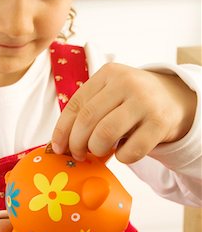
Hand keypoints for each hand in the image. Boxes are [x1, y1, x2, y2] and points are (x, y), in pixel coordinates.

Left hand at [52, 63, 196, 163]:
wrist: (174, 97)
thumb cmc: (132, 100)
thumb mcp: (112, 92)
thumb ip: (90, 109)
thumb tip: (62, 143)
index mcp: (108, 73)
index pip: (76, 103)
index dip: (62, 129)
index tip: (57, 147)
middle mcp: (126, 83)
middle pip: (88, 118)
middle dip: (76, 143)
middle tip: (77, 154)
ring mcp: (144, 102)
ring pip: (106, 133)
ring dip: (97, 149)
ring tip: (99, 151)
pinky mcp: (160, 123)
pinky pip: (131, 149)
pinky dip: (122, 157)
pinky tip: (122, 152)